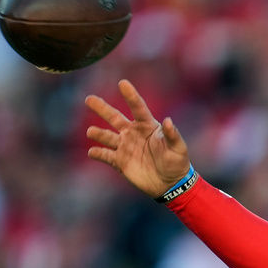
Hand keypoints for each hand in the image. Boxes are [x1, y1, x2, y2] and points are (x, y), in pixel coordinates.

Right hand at [85, 79, 190, 198]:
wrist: (170, 184)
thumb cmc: (177, 163)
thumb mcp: (178, 148)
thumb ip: (172, 135)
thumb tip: (168, 121)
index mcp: (147, 126)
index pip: (137, 107)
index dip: (130, 95)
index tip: (122, 83)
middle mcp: (133, 133)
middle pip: (114, 118)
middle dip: (101, 108)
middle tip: (89, 99)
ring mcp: (125, 147)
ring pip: (107, 136)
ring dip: (98, 133)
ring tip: (90, 132)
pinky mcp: (120, 162)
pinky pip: (106, 156)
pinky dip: (98, 153)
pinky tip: (92, 151)